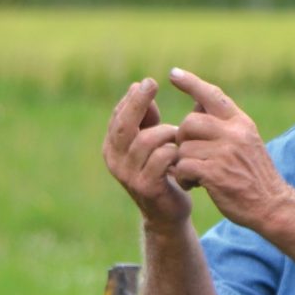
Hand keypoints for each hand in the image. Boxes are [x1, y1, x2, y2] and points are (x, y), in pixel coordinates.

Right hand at [102, 77, 191, 223]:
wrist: (166, 212)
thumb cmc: (161, 169)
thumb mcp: (151, 141)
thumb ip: (146, 117)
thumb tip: (141, 87)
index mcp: (112, 146)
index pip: (118, 116)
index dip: (132, 99)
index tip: (147, 82)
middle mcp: (114, 160)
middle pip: (124, 125)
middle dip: (138, 102)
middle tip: (152, 84)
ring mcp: (128, 175)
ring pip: (147, 140)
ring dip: (167, 132)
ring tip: (178, 136)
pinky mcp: (146, 187)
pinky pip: (161, 158)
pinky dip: (174, 150)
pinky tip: (181, 153)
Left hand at [170, 67, 288, 227]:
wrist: (272, 205)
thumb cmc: (254, 175)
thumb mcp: (246, 141)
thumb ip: (224, 124)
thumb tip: (197, 102)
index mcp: (241, 123)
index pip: (212, 95)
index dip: (191, 83)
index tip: (173, 73)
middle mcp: (234, 133)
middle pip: (190, 122)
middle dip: (182, 138)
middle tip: (189, 154)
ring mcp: (225, 153)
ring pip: (184, 147)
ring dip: (182, 162)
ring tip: (193, 175)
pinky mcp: (215, 174)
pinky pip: (184, 166)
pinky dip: (183, 177)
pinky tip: (193, 185)